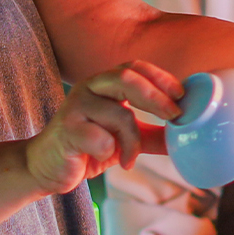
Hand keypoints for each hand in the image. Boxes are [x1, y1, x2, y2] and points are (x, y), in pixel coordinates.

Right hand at [22, 61, 187, 195]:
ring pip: (117, 113)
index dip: (161, 77)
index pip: (135, 67)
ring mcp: (75, 107)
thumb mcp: (124, 139)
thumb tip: (187, 134)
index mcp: (104, 84)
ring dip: (133, 139)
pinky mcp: (65, 130)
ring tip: (131, 157)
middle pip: (125, 78)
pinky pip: (99, 137)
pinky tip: (110, 160)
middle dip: (155, 96)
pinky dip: (112, 150)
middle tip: (174, 116)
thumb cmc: (87, 147)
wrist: (46, 168)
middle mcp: (89, 88)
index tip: (182, 96)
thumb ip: (151, 134)